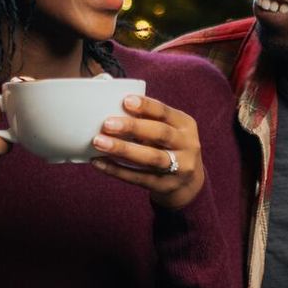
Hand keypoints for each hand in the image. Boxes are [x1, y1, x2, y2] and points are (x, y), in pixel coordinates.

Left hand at [89, 93, 205, 210]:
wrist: (188, 184)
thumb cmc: (169, 147)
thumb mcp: (170, 131)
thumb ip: (149, 120)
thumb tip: (112, 108)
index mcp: (186, 125)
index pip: (166, 112)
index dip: (146, 106)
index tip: (125, 101)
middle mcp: (187, 145)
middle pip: (160, 134)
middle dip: (133, 127)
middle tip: (107, 124)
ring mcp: (178, 168)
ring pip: (150, 158)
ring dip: (123, 149)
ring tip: (98, 142)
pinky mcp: (164, 186)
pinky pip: (138, 177)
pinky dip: (116, 170)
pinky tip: (99, 162)